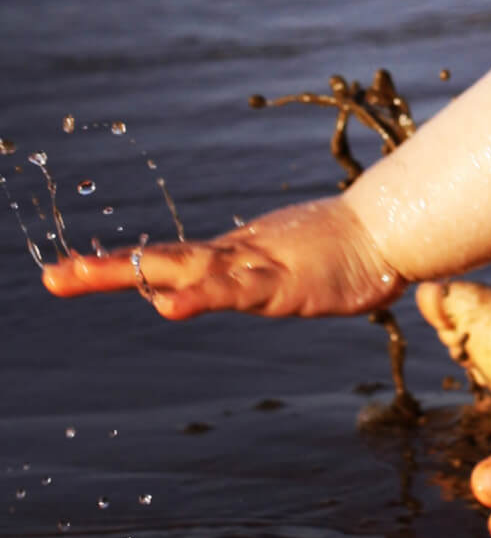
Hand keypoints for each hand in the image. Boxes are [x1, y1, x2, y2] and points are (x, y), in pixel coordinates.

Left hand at [40, 197, 404, 320]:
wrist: (389, 231)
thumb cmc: (343, 251)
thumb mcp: (290, 272)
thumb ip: (256, 280)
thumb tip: (233, 287)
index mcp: (234, 256)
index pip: (168, 262)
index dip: (120, 267)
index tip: (69, 273)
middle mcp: (235, 256)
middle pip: (161, 261)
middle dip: (105, 271)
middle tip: (53, 276)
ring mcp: (255, 266)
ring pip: (185, 271)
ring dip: (131, 274)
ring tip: (78, 277)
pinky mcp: (280, 283)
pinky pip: (233, 292)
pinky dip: (199, 297)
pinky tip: (168, 306)